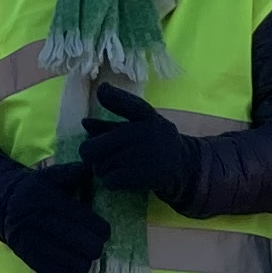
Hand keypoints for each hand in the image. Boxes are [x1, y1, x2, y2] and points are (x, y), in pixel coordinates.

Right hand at [4, 163, 110, 272]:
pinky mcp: (29, 259)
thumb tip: (96, 169)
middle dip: (96, 246)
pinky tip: (71, 264)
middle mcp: (41, 222)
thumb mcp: (51, 175)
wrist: (0, 206)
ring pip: (75, 264)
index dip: (101, 229)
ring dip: (84, 261)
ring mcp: (33, 243)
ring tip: (83, 255)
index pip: (86, 221)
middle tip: (95, 243)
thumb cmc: (34, 189)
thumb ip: (74, 172)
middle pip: (85, 245)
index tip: (103, 230)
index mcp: (49, 200)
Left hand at [77, 88, 199, 208]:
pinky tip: (120, 179)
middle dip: (91, 153)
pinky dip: (111, 182)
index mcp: (147, 116)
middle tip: (98, 158)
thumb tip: (85, 123)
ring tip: (115, 168)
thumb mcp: (138, 128)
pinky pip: (112, 180)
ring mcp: (149, 154)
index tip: (102, 90)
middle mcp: (148, 131)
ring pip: (101, 166)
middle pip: (95, 146)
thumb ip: (111, 125)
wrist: (186, 167)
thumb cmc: (155, 145)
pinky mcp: (150, 175)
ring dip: (102, 170)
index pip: (128, 103)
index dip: (112, 96)